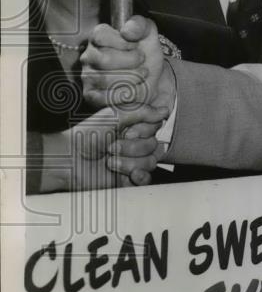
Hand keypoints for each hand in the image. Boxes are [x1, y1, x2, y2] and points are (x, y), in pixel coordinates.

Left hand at [35, 105, 168, 192]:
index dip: (144, 131)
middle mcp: (134, 144)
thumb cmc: (85, 136)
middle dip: (133, 147)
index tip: (128, 131)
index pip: (155, 128)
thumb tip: (165, 112)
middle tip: (111, 147)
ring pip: (151, 162)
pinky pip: (147, 179)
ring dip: (130, 162)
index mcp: (132, 128)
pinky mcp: (128, 179)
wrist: (67, 161)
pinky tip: (131, 174)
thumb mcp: (113, 116)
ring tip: (110, 162)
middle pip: (154, 146)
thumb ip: (141, 111)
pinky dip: (140, 176)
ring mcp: (132, 162)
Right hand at [81, 15, 173, 111]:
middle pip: (105, 59)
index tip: (136, 46)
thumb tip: (126, 30)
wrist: (154, 78)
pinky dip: (127, 94)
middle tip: (142, 61)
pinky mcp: (92, 96)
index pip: (100, 36)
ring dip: (133, 78)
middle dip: (132, 61)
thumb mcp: (148, 33)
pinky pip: (107, 97)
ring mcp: (88, 76)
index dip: (123, 42)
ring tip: (141, 75)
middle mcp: (89, 56)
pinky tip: (134, 89)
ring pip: (107, 79)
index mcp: (99, 37)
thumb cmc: (146, 53)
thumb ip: (139, 25)